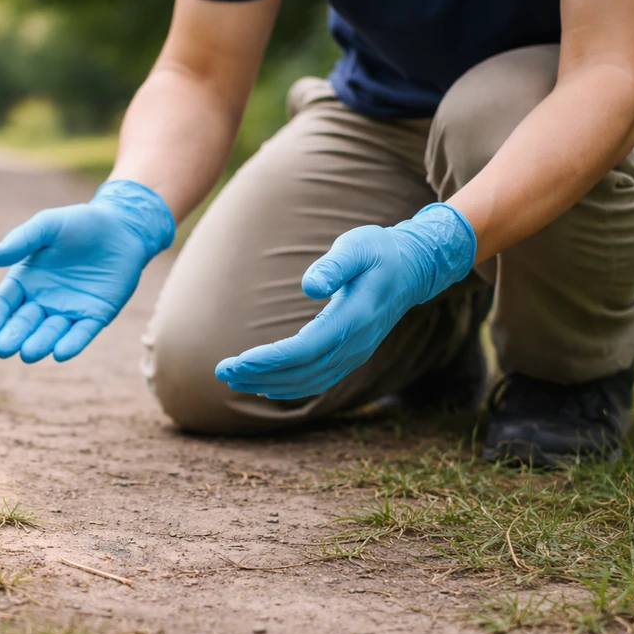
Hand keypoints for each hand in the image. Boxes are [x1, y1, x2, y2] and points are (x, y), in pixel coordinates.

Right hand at [0, 180, 174, 361]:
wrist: (121, 227)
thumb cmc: (79, 223)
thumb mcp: (47, 226)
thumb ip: (21, 241)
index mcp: (26, 280)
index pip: (4, 303)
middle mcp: (44, 300)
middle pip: (24, 323)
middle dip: (14, 336)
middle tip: (3, 349)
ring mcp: (70, 311)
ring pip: (50, 333)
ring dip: (39, 344)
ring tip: (28, 353)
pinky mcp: (96, 316)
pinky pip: (81, 333)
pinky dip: (71, 344)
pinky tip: (60, 353)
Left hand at [214, 203, 476, 398]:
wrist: (412, 269)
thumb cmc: (378, 252)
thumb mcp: (358, 246)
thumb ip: (334, 265)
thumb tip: (309, 286)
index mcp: (353, 319)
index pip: (305, 349)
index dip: (269, 359)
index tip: (237, 360)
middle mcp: (355, 344)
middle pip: (302, 371)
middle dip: (259, 374)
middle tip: (222, 372)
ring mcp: (355, 354)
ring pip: (308, 381)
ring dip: (269, 383)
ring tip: (234, 380)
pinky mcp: (351, 356)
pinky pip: (318, 380)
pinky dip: (290, 387)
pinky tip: (264, 386)